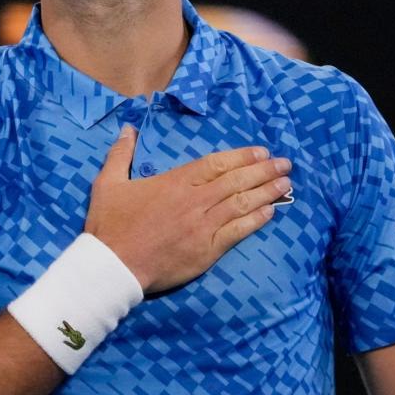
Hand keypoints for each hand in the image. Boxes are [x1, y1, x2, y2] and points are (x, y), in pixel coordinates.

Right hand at [83, 126, 290, 291]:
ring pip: (242, 204)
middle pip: (237, 181)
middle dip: (264, 171)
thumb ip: (120, 154)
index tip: (262, 152)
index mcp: (175, 182)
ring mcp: (203, 226)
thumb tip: (127, 129)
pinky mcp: (206, 251)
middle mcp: (194, 201)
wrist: (113, 265)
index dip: (242, 156)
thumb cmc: (110, 224)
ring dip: (267, 193)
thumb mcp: (108, 182)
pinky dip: (256, 220)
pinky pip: (238, 232)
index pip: (217, 164)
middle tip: (285, 164)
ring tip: (286, 184)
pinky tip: (270, 213)